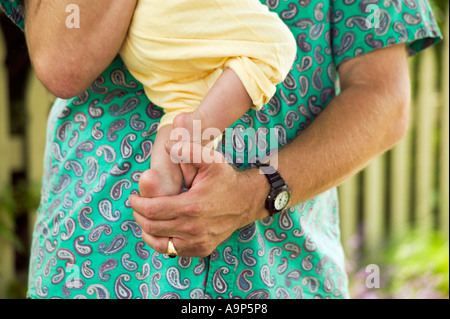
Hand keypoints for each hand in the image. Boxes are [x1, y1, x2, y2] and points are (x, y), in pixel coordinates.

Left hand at [129, 141, 268, 256]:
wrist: (246, 201)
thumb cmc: (225, 179)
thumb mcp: (211, 159)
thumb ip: (188, 150)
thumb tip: (167, 146)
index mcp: (192, 206)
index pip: (152, 210)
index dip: (137, 203)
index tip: (133, 196)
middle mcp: (194, 228)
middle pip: (152, 227)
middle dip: (139, 215)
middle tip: (137, 205)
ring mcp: (198, 242)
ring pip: (159, 243)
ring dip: (146, 230)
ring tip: (145, 217)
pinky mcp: (201, 249)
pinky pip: (172, 250)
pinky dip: (160, 241)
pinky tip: (159, 229)